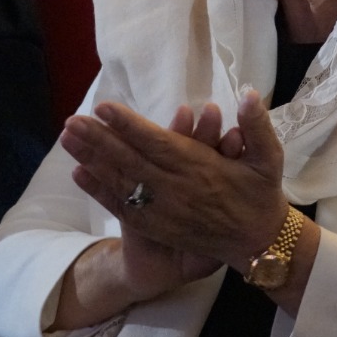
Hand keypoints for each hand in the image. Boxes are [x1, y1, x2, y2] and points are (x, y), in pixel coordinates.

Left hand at [64, 89, 286, 270]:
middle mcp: (177, 189)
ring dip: (92, 160)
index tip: (103, 108)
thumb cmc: (262, 194)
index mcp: (201, 168)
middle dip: (98, 140)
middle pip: (130, 161)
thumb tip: (249, 94)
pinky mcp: (158, 226)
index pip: (157, 142)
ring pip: (121, 182)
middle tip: (71, 121)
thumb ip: (258, 126)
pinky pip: (124, 207)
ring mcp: (164, 210)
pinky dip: (100, 192)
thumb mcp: (270, 157)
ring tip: (67, 140)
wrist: (258, 243)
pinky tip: (79, 175)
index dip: (128, 125)